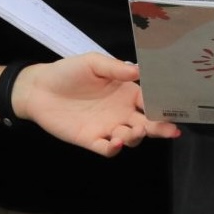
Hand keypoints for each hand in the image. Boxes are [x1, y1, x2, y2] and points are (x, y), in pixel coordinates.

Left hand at [11, 56, 181, 156]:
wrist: (38, 88)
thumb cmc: (67, 72)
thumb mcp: (92, 63)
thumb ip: (115, 68)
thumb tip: (139, 70)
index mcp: (126, 92)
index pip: (150, 101)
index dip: (163, 105)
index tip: (174, 107)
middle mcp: (121, 112)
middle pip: (147, 124)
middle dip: (160, 128)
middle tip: (170, 130)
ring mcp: (107, 127)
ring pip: (131, 138)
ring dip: (135, 137)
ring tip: (131, 131)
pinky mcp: (91, 139)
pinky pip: (107, 149)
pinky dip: (113, 149)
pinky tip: (114, 142)